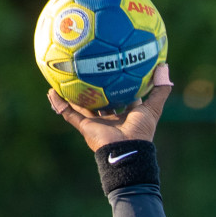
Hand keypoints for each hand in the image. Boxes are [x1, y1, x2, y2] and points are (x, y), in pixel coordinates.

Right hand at [48, 63, 173, 150]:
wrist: (127, 150)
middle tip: (85, 69)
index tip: (112, 67)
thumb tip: (164, 66)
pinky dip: (59, 104)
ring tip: (62, 78)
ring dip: (72, 94)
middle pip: (99, 99)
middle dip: (93, 87)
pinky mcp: (85, 127)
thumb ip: (160, 89)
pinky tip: (51, 91)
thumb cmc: (141, 130)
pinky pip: (68, 114)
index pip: (122, 95)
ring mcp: (96, 123)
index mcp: (126, 113)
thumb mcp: (153, 107)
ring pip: (81, 106)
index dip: (117, 83)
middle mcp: (110, 117)